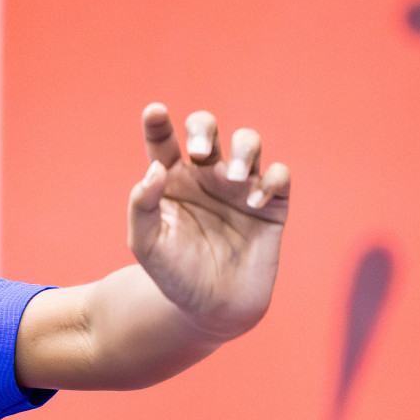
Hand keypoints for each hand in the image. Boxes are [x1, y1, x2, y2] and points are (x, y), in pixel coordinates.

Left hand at [128, 103, 290, 339]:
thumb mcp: (146, 244)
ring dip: (243, 149)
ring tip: (234, 178)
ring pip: (248, 142)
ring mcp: (240, 187)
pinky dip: (270, 180)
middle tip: (200, 152)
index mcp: (172, 181)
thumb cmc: (174, 274)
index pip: (163, 143)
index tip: (154, 111)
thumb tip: (153, 171)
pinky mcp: (271, 204)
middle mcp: (206, 177)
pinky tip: (254, 200)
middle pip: (207, 130)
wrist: (212, 308)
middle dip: (204, 129)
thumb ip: (141, 206)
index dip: (158, 123)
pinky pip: (277, 176)